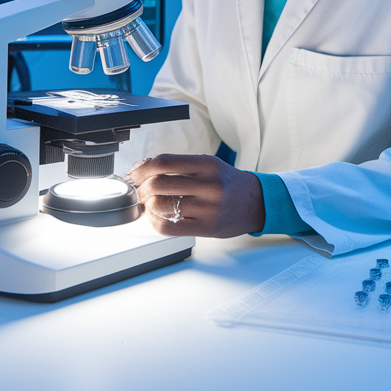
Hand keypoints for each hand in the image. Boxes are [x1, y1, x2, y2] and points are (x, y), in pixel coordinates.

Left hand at [125, 154, 265, 237]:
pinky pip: (168, 227)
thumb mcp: (209, 165)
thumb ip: (179, 166)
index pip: (163, 162)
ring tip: (147, 204)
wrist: (257, 202)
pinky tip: (156, 216)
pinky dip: (154, 221)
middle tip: (137, 191)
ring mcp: (208, 208)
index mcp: (207, 164)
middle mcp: (208, 185)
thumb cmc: (228, 183)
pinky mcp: (206, 228)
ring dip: (146, 205)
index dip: (141, 168)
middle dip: (140, 188)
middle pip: (158, 184)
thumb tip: (142, 169)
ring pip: (160, 206)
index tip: (133, 174)